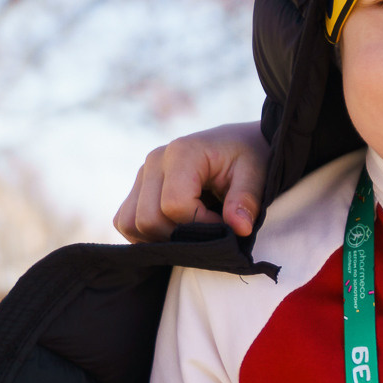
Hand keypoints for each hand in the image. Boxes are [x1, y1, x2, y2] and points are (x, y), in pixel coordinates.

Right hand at [112, 120, 269, 242]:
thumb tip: (240, 228)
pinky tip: (176, 232)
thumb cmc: (249, 157)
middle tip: (210, 232)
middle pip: (148, 219)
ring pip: (130, 223)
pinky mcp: (137, 188)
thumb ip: (247, 200)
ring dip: (160, 238)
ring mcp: (142, 174)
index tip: (226, 224)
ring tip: (193, 232)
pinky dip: (146, 235)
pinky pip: (126, 222)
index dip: (201, 225)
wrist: (238, 144)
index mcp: (182, 152)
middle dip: (180, 236)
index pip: (174, 205)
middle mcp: (154, 161)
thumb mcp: (257, 173)